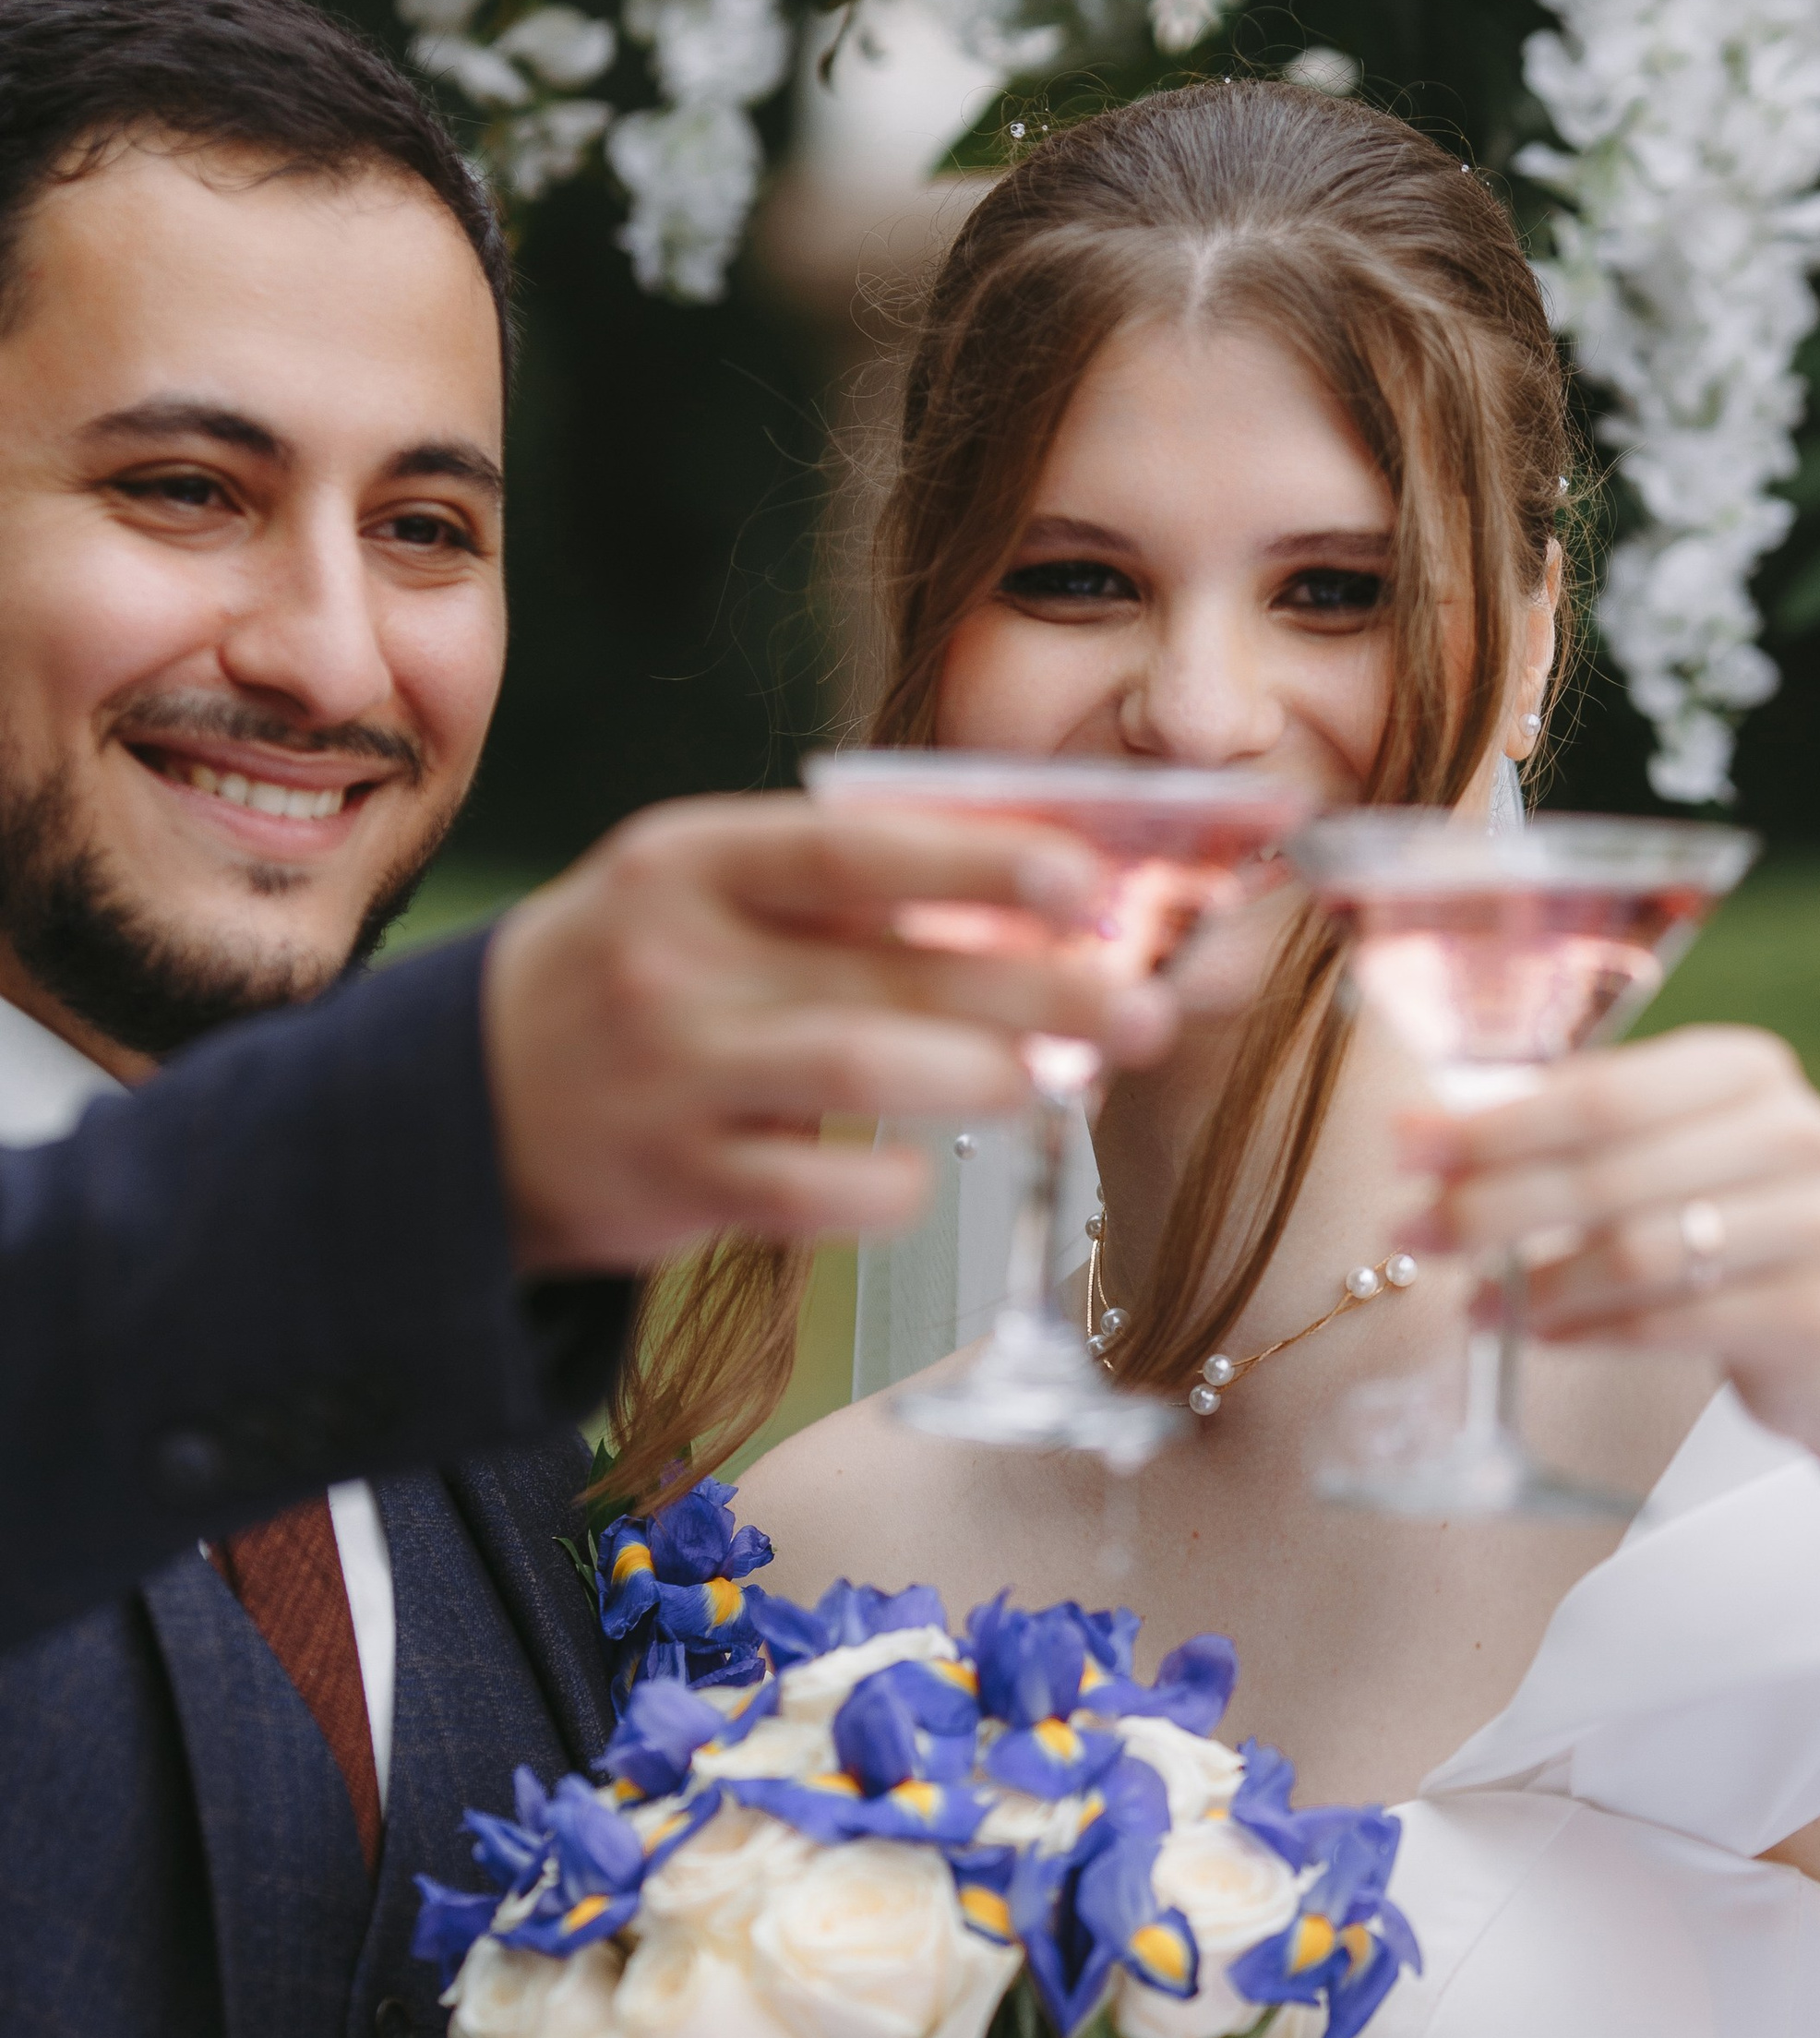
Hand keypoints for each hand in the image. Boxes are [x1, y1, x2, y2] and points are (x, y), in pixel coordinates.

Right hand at [485, 794, 1174, 1274]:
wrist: (458, 1105)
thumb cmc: (633, 980)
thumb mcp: (701, 897)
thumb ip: (841, 891)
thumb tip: (1041, 898)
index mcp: (687, 861)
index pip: (851, 847)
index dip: (978, 860)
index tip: (1086, 879)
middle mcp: (671, 959)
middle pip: (887, 966)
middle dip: (1037, 989)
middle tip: (1143, 1009)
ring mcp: (670, 1074)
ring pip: (859, 1070)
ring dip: (981, 1075)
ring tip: (1062, 1082)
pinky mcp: (674, 1183)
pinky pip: (818, 1190)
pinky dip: (895, 1183)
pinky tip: (928, 1169)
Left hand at [1400, 1027, 1819, 1443]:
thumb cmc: (1731, 1226)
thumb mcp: (1669, 1154)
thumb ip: (1568, 1136)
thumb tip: (1423, 1138)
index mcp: (1746, 1070)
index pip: (1598, 1093)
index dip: (1490, 1126)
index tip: (1403, 1146)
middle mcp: (1794, 1132)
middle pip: (1606, 1171)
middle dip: (1490, 1204)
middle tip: (1412, 1230)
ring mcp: (1816, 1223)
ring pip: (1636, 1252)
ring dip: (1533, 1283)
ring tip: (1472, 1303)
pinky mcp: (1813, 1313)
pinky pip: (1669, 1323)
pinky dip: (1589, 1332)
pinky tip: (1541, 1337)